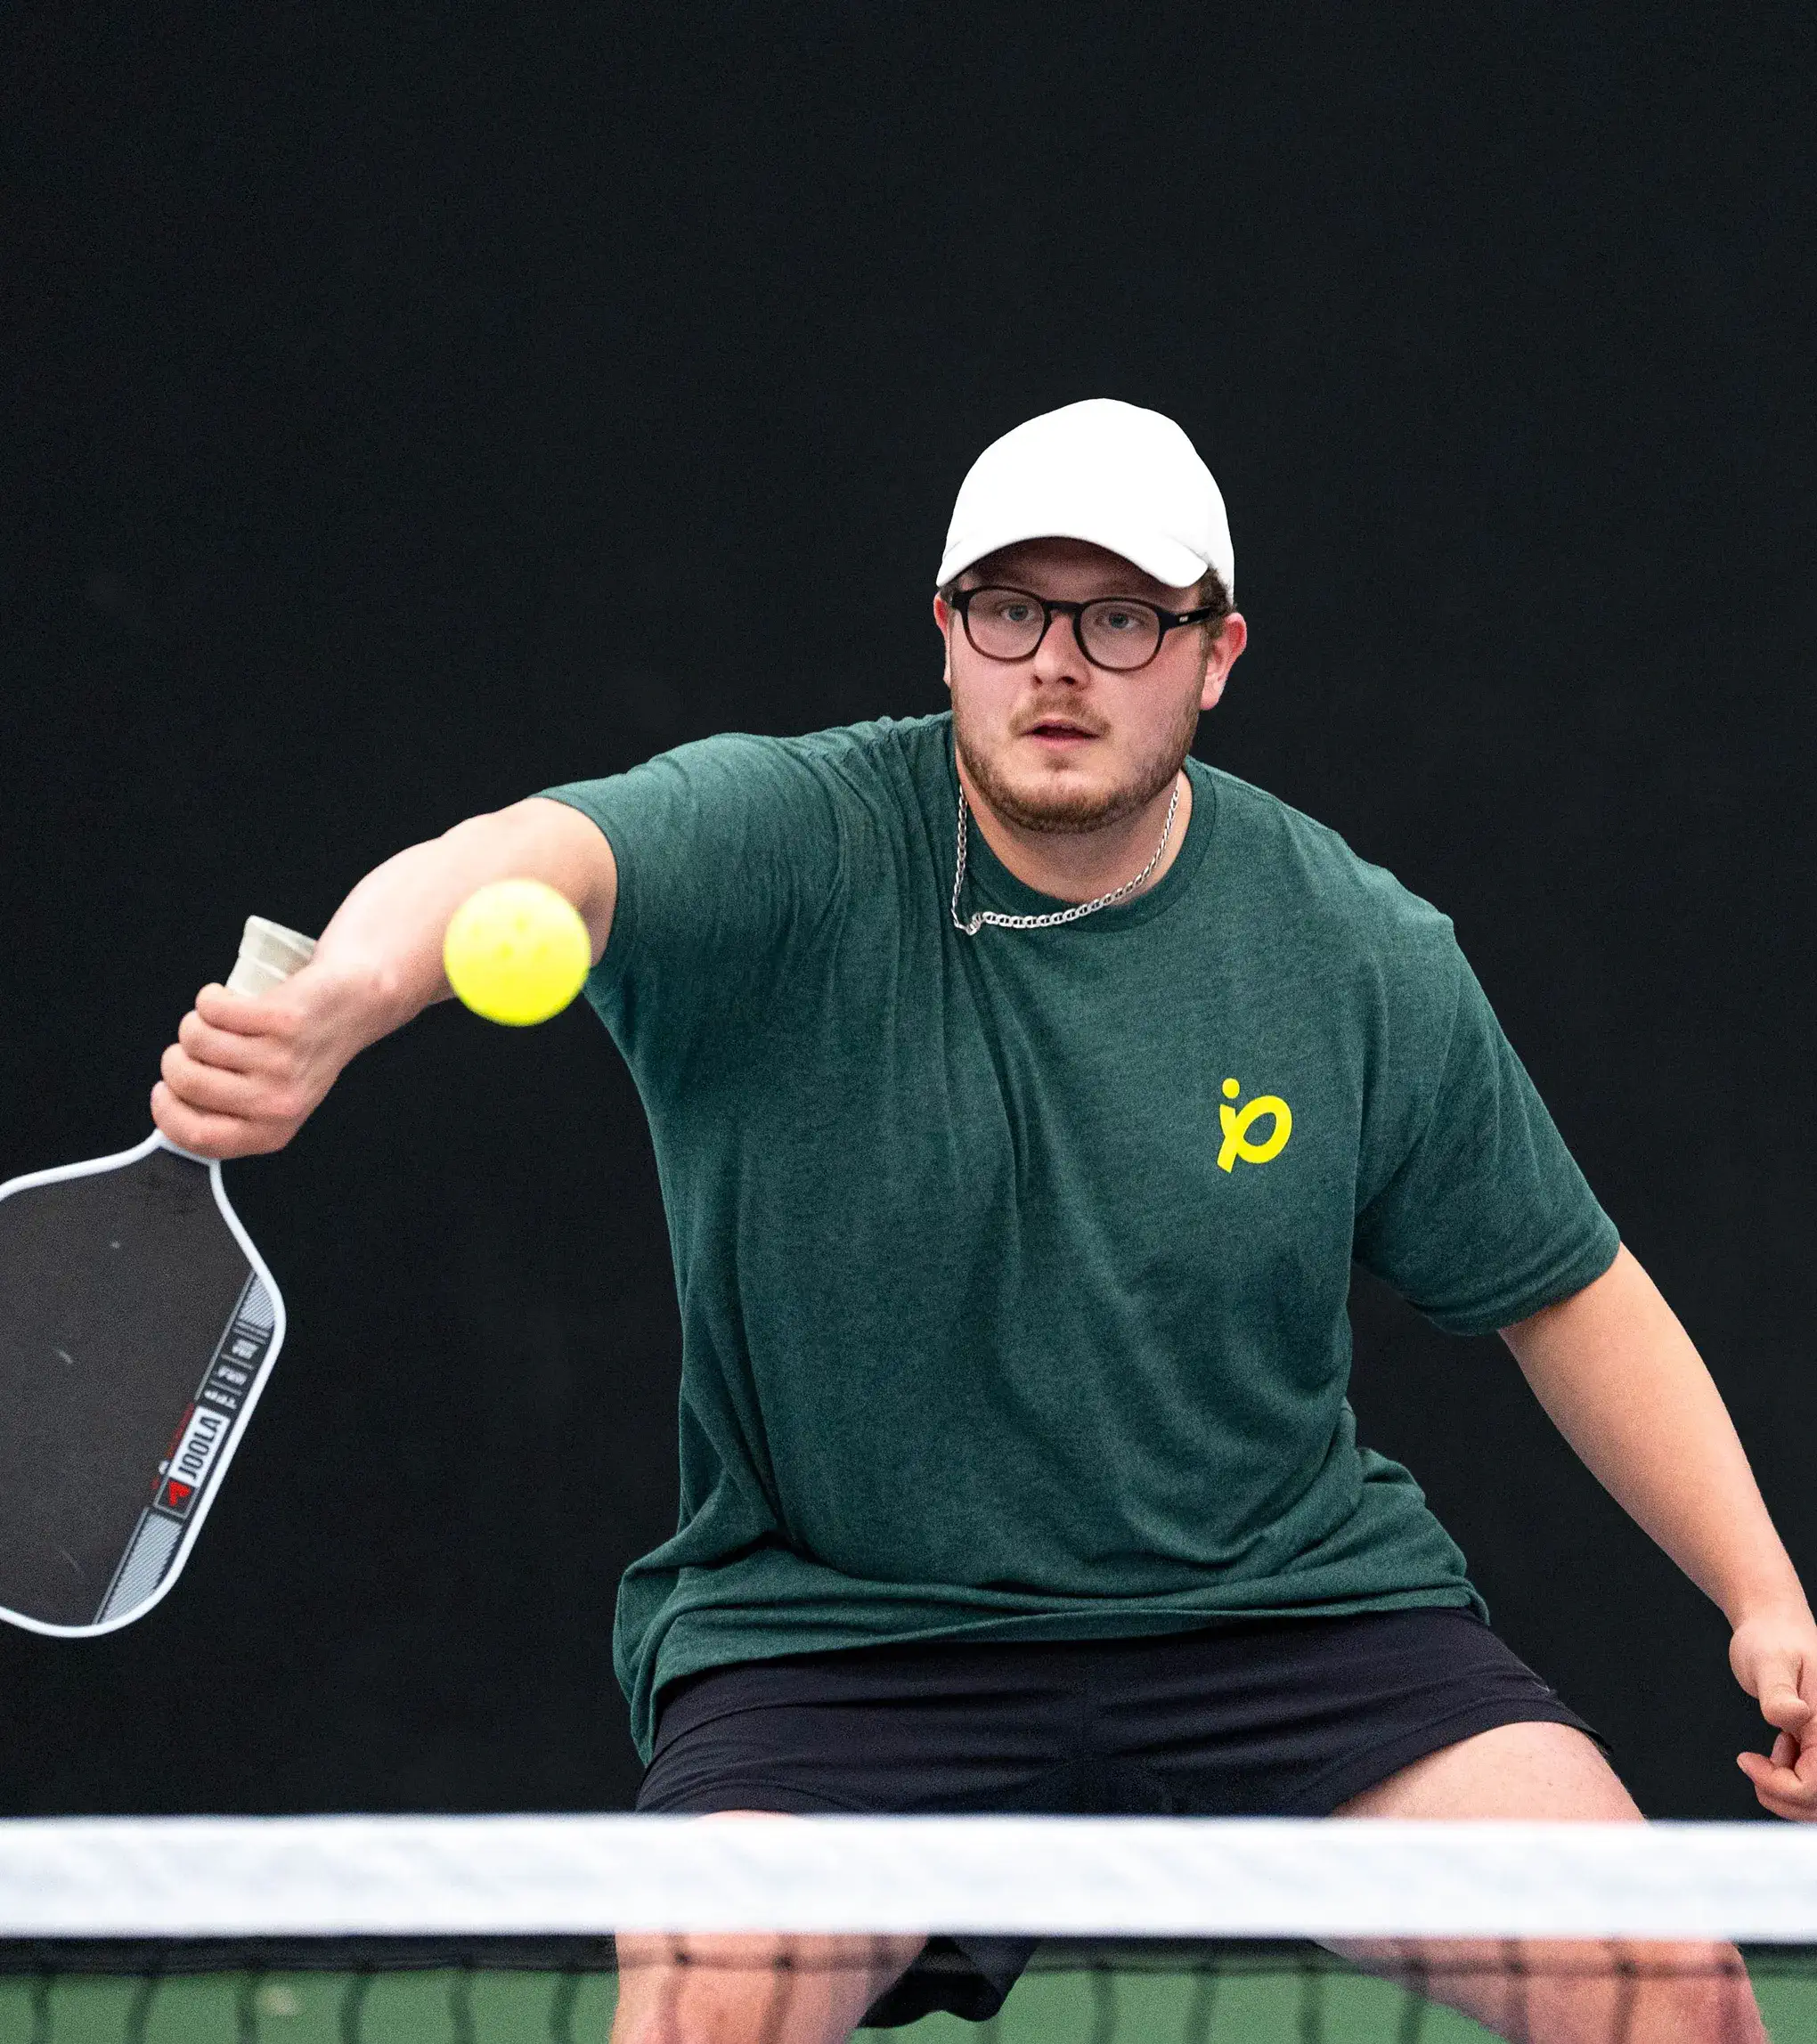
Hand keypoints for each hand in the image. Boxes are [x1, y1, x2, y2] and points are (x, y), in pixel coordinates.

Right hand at [150, 960, 383, 1159]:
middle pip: (186, 1082)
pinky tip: (227, 998)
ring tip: (221, 1021)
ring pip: (195, 1039)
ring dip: (195, 1023)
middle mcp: (277, 1102)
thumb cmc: (301, 1054)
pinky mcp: (281, 1020)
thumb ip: (229, 1115)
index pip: (196, 1137)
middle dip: (175, 1057)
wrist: (353, 1005)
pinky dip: (210, 997)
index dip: (166, 1111)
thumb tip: (170, 1112)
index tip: (163, 1089)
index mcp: (272, 1131)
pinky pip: (211, 1008)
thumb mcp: (273, 1101)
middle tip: (197, 1045)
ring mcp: (280, 1060)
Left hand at [1730, 1605, 1816, 1818]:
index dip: (1781, 1786)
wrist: (1775, 1627)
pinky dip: (1793, 1782)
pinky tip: (1781, 1751)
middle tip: (1753, 1763)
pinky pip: (1815, 1785)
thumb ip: (1778, 1694)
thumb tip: (1793, 1716)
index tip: (1747, 1761)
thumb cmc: (1771, 1640)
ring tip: (1769, 1755)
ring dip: (1787, 1792)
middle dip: (1782, 1795)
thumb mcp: (1768, 1662)